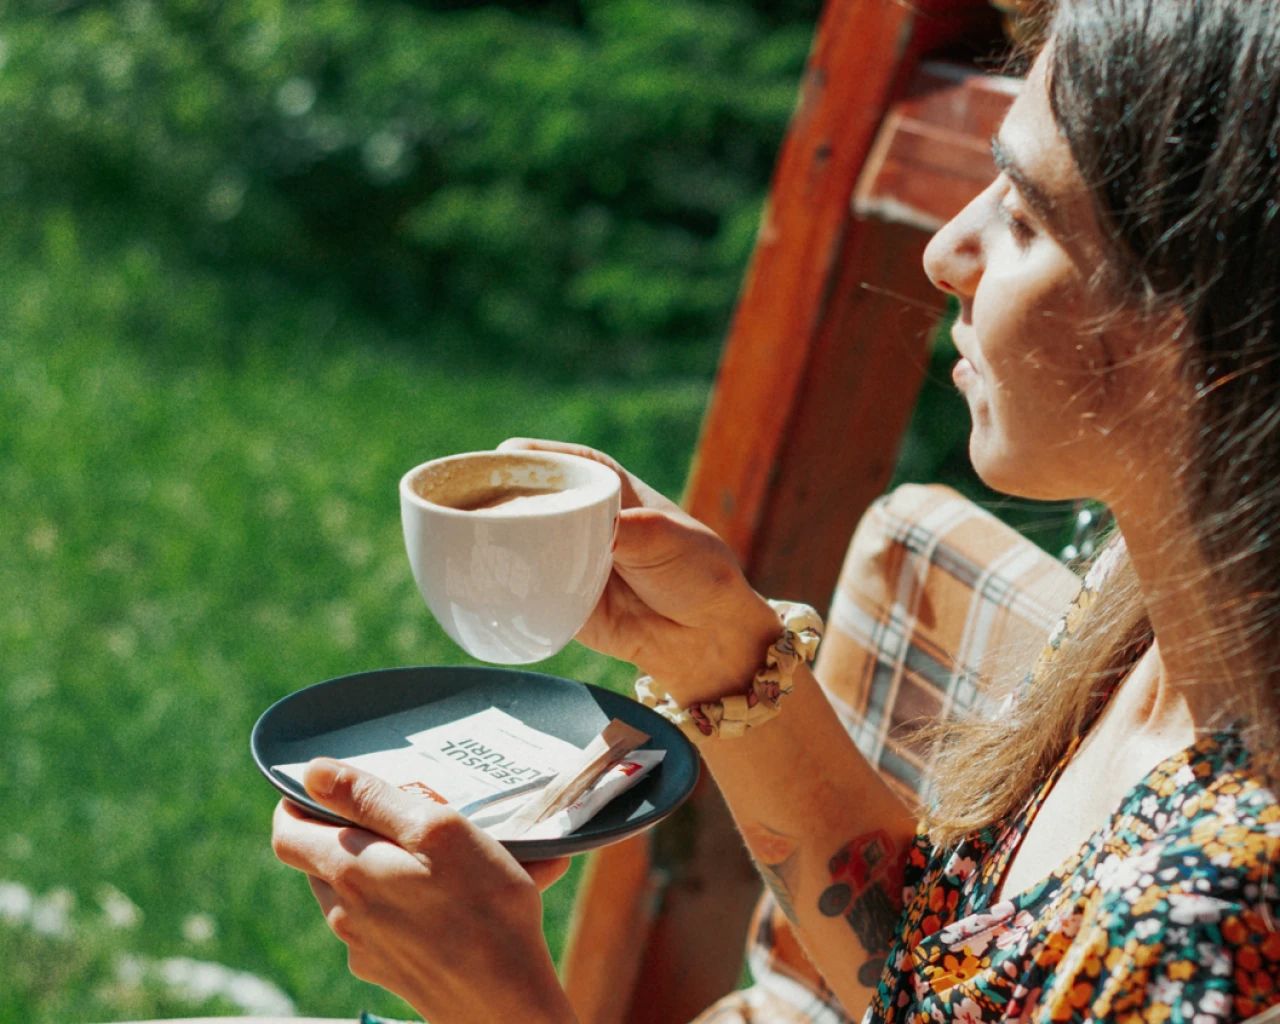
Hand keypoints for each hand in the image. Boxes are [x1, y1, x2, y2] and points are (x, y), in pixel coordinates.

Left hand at [271, 758, 577, 1023]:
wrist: (507, 1003)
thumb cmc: (484, 909)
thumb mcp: (434, 831)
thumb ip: (371, 798)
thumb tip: (313, 773)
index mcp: (348, 871)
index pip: (288, 832)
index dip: (298, 803)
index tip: (326, 787)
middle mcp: (344, 913)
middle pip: (324, 860)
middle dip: (354, 831)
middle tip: (402, 815)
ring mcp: (366, 947)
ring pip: (360, 892)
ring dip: (389, 867)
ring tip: (449, 857)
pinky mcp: (392, 971)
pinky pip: (389, 924)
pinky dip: (414, 903)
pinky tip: (463, 900)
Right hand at [499, 438, 780, 705]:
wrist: (704, 636)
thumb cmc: (697, 573)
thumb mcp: (672, 542)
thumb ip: (637, 533)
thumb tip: (605, 532)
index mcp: (599, 483)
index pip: (547, 460)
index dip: (514, 462)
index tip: (494, 469)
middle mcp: (571, 514)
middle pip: (514, 498)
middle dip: (487, 504)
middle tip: (474, 518)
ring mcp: (558, 556)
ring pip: (508, 543)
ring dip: (486, 546)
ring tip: (468, 550)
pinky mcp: (552, 598)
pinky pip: (518, 591)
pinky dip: (498, 589)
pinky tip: (480, 588)